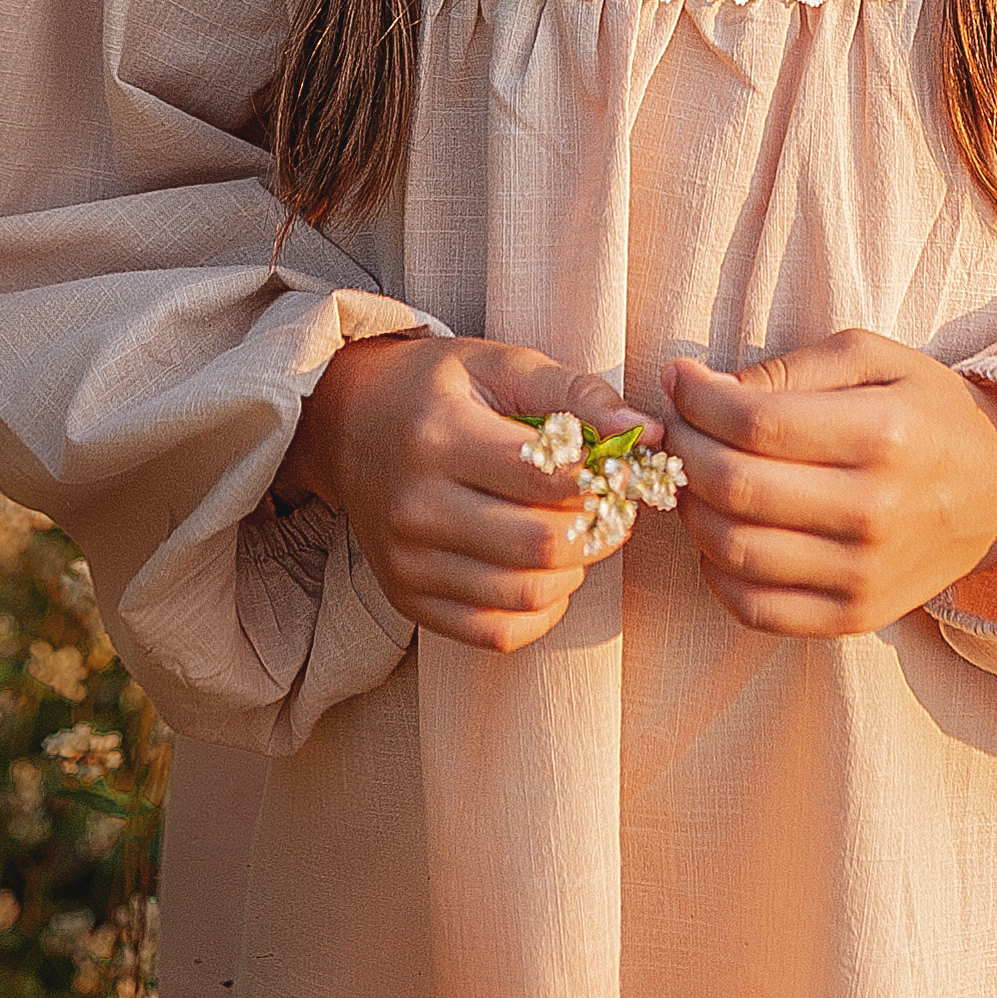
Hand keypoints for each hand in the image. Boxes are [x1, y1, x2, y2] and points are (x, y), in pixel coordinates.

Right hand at [279, 334, 662, 654]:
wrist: (348, 426)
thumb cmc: (438, 388)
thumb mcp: (501, 363)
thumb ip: (576, 392)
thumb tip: (648, 431)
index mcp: (440, 436)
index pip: (547, 477)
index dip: (604, 477)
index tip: (623, 466)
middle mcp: (416, 507)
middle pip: (541, 545)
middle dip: (598, 529)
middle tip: (612, 505)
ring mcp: (407, 563)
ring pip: (526, 596)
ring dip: (575, 570)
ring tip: (578, 532)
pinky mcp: (407, 601)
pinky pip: (497, 633)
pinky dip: (541, 611)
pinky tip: (546, 571)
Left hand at [660, 327, 996, 638]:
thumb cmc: (925, 410)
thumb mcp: (872, 357)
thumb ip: (790, 367)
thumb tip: (705, 389)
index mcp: (881, 435)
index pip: (755, 423)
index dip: (697, 400)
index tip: (678, 379)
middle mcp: (873, 512)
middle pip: (735, 488)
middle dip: (682, 449)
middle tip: (675, 425)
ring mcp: (863, 575)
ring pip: (733, 551)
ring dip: (690, 509)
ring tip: (694, 475)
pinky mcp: (854, 617)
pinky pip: (755, 608)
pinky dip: (716, 571)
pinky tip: (721, 531)